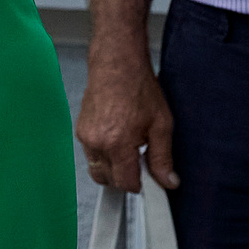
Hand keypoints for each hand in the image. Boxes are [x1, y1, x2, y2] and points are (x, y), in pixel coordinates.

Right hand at [76, 44, 177, 191]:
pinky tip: (117, 137)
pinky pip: (91, 154)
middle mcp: (97, 143)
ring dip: (113, 167)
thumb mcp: (161, 124)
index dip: (139, 185)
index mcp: (117, 143)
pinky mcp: (80, 130)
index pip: (125, 184)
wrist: (116, 63)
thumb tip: (167, 181)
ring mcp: (85, 136)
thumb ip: (162, 157)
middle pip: (108, 180)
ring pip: (97, 169)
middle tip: (140, 162)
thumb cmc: (138, 87)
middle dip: (125, 178)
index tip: (148, 181)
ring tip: (129, 146)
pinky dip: (104, 154)